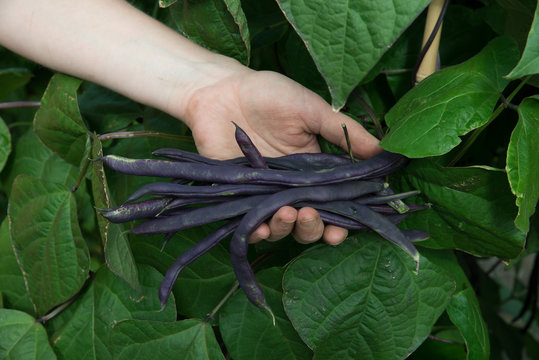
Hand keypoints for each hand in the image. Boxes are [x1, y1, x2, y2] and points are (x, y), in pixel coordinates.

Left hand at [182, 69, 381, 244]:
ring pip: (281, 227)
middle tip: (311, 216)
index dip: (341, 221)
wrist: (221, 90)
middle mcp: (292, 187)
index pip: (334, 204)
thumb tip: (385, 151)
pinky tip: (260, 227)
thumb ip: (344, 131)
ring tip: (287, 214)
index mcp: (314, 169)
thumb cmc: (269, 95)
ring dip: (287, 229)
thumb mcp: (312, 109)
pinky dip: (255, 231)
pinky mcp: (237, 196)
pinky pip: (248, 222)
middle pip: (309, 223)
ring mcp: (264, 193)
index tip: (345, 229)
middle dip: (314, 228)